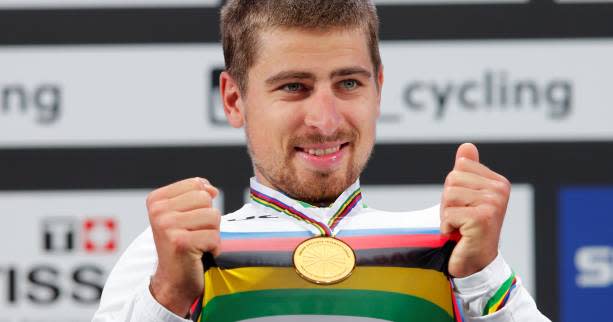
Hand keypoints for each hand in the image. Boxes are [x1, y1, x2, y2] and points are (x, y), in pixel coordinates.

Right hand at [146, 177, 220, 315]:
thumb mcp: (182, 214)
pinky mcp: (180, 242)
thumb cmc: (182, 245)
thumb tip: (211, 189)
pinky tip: (201, 254)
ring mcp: (167, 226)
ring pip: (213, 216)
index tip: (191, 220)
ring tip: (198, 243)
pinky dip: (214, 247)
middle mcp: (158, 211)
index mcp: (156, 200)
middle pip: (205, 198)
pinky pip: (215, 236)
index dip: (203, 202)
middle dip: (208, 218)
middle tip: (195, 234)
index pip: (196, 184)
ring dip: (212, 232)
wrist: (173, 280)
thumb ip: (195, 194)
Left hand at [441, 143, 510, 277]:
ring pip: (449, 195)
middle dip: (448, 201)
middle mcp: (499, 191)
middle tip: (460, 218)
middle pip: (452, 179)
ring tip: (460, 226)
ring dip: (447, 214)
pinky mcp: (482, 218)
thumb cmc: (468, 228)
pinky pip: (448, 213)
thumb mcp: (467, 195)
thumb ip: (468, 171)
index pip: (460, 167)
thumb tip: (466, 146)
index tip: (464, 205)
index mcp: (497, 182)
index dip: (453, 187)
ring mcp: (492, 204)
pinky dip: (447, 227)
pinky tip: (459, 235)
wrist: (476, 262)